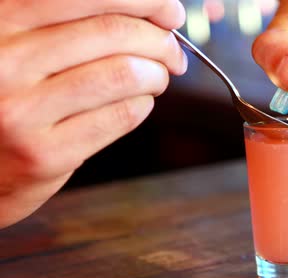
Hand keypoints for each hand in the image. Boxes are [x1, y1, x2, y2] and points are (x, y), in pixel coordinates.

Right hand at [0, 0, 187, 227]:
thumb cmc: (7, 94)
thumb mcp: (20, 42)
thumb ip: (71, 20)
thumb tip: (151, 9)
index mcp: (0, 20)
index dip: (146, 0)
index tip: (170, 11)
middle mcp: (4, 61)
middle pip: (113, 32)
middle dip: (160, 40)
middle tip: (172, 52)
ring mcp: (21, 111)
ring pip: (124, 74)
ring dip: (156, 74)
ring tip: (155, 78)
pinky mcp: (44, 154)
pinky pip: (121, 116)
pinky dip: (143, 104)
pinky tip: (137, 102)